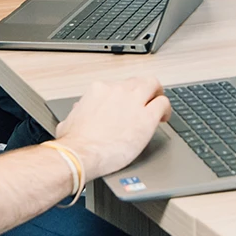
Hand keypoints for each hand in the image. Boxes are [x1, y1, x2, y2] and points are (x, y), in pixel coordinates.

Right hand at [56, 76, 171, 180]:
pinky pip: (162, 104)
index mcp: (99, 90)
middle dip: (144, 89)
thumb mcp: (70, 120)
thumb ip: (79, 112)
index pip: (119, 85)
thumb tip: (79, 111)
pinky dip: (165, 109)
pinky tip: (164, 117)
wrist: (80, 154)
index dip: (126, 94)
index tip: (128, 102)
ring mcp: (134, 102)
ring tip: (158, 104)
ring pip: (153, 85)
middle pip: (138, 81)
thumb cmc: (74, 142)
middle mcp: (118, 91)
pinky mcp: (147, 118)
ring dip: (156, 94)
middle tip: (148, 99)